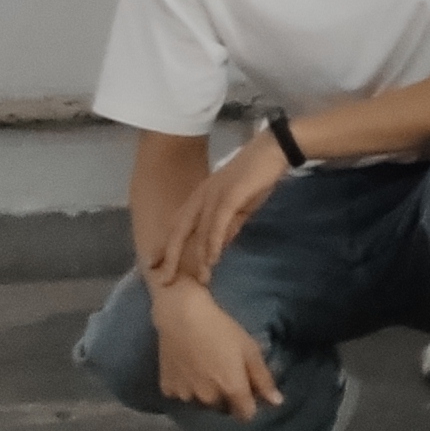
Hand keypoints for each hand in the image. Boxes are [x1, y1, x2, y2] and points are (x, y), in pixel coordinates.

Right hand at [151, 282, 281, 418]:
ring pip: (202, 404)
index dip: (249, 405)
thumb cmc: (222, 330)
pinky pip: (182, 395)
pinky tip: (188, 369)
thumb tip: (276, 403)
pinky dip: (186, 387)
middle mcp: (208, 399)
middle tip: (225, 374)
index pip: (245, 415)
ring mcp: (185, 395)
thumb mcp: (250, 350)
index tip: (248, 392)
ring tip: (206, 370)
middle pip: (223, 409)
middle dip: (228, 398)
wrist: (182, 316)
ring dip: (207, 395)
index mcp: (232, 390)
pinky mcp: (167, 389)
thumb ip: (263, 379)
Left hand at [157, 132, 290, 287]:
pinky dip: (213, 243)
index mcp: (200, 196)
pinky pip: (217, 224)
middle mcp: (201, 196)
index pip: (177, 225)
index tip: (156, 265)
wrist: (273, 150)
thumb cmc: (258, 176)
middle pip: (179, 230)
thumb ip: (228, 225)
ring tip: (199, 279)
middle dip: (170, 256)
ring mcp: (213, 196)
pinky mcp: (229, 196)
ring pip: (198, 231)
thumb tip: (219, 245)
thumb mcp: (240, 205)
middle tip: (164, 280)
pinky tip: (213, 260)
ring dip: (197, 257)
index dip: (165, 245)